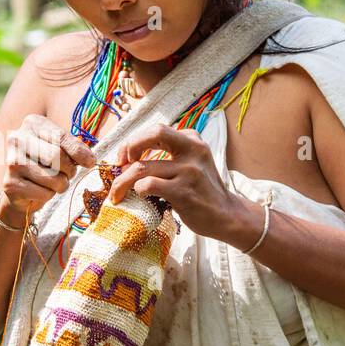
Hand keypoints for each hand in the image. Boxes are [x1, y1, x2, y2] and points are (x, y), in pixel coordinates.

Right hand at [0, 115, 96, 222]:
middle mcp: (17, 139)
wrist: (19, 189)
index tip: (90, 162)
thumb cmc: (44, 164)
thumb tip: (90, 160)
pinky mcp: (10, 184)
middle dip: (69, 170)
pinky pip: (44, 193)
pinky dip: (48, 195)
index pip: (60, 136)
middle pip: (56, 156)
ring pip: (53, 178)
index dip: (78, 152)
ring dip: (60, 185)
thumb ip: (74, 148)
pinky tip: (39, 190)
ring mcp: (11, 161)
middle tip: (68, 174)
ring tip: (53, 182)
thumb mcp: (60, 148)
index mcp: (32, 123)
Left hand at [107, 124, 242, 240]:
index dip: (135, 142)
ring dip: (122, 181)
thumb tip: (130, 157)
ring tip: (117, 193)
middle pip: (152, 134)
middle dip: (129, 147)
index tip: (126, 157)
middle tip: (119, 165)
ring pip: (142, 167)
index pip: (156, 130)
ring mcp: (189, 171)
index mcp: (192, 140)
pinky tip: (140, 196)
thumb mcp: (192, 162)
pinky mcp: (184, 192)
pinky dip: (137, 190)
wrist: (227, 215)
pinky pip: (149, 185)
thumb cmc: (202, 190)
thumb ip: (170, 154)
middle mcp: (192, 150)